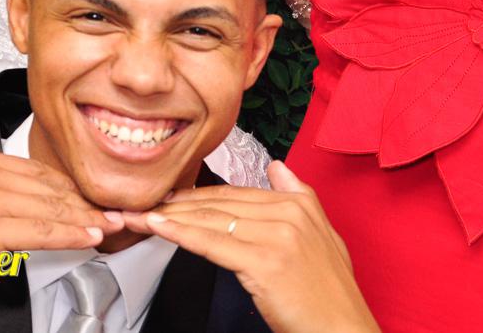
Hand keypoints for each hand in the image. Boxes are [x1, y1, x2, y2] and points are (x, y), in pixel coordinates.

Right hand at [0, 144, 121, 284]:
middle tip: (110, 209)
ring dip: (85, 217)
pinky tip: (89, 236)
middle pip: (47, 185)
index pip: (33, 169)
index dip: (65, 184)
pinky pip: (40, 230)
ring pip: (50, 207)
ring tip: (110, 224)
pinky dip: (70, 233)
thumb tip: (8, 205)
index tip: (85, 195)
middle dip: (83, 199)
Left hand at [128, 161, 378, 332]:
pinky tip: (157, 227)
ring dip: (168, 217)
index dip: (197, 196)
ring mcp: (277, 236)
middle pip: (219, 204)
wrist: (345, 332)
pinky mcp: (264, 261)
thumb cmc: (329, 296)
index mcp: (299, 205)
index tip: (168, 197)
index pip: (235, 194)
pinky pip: (211, 243)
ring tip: (138, 215)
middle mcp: (289, 214)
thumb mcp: (324, 238)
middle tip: (142, 204)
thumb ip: (300, 198)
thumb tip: (276, 166)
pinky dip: (179, 233)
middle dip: (175, 205)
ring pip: (210, 221)